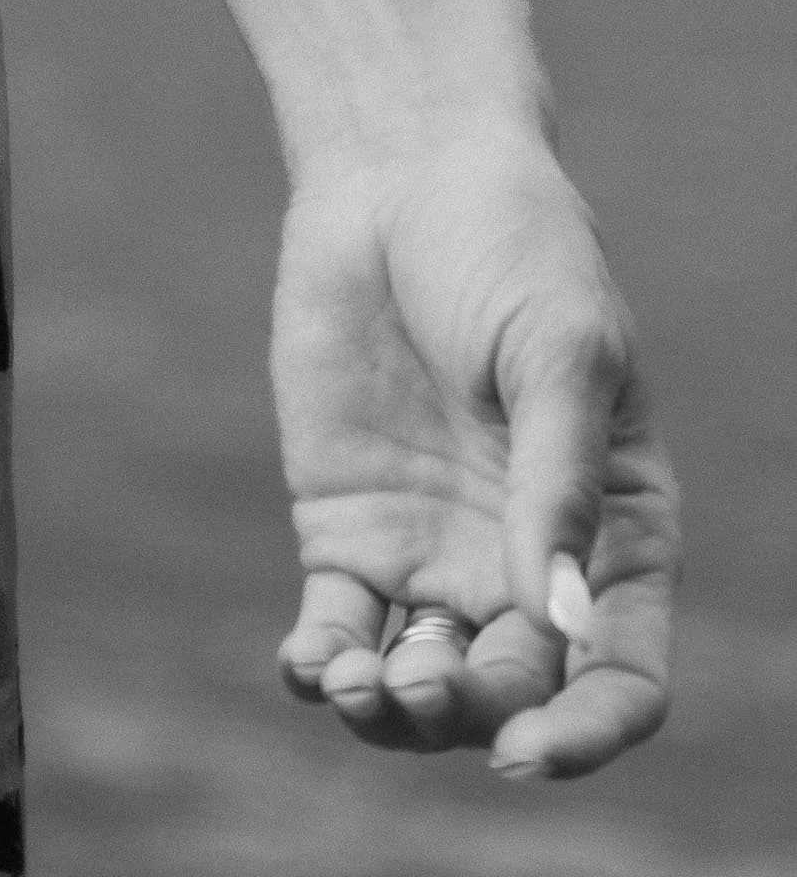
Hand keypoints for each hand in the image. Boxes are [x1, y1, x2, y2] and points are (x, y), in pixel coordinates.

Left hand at [270, 128, 680, 776]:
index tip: (524, 751)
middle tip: (417, 688)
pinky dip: (321, 666)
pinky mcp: (348, 527)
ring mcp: (435, 548)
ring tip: (350, 686)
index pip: (621, 669)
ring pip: (420, 682)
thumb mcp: (559, 350)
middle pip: (511, 689)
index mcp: (618, 528)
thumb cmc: (511, 246)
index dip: (585, 730)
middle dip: (469, 715)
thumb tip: (560, 620)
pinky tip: (305, 667)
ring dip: (389, 714)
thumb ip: (559, 482)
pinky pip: (340, 628)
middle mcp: (528, 559)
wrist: (402, 175)